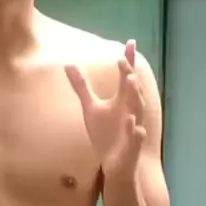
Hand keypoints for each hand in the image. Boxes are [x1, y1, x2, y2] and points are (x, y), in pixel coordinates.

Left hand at [65, 39, 145, 177]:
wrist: (115, 164)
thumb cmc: (105, 133)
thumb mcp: (91, 107)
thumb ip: (82, 86)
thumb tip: (68, 64)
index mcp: (123, 100)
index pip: (127, 77)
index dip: (128, 60)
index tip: (130, 42)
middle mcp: (130, 111)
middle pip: (133, 91)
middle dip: (130, 75)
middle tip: (123, 60)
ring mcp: (133, 127)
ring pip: (137, 111)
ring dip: (135, 96)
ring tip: (130, 81)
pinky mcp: (131, 146)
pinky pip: (135, 137)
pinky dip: (134, 130)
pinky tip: (131, 122)